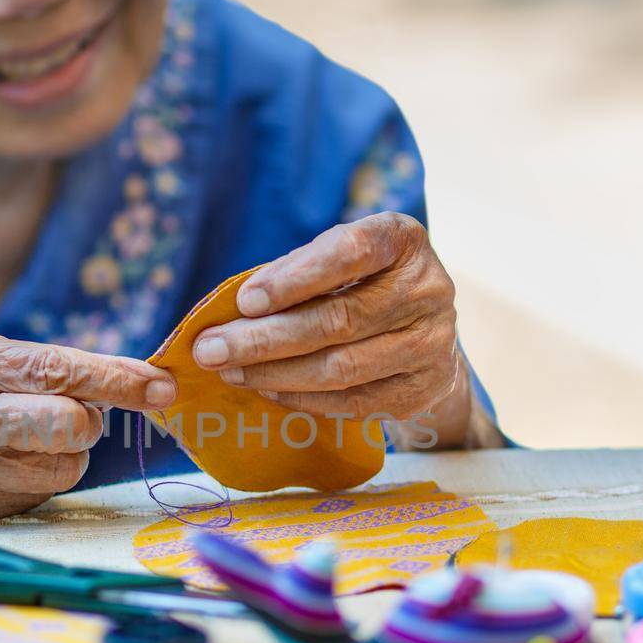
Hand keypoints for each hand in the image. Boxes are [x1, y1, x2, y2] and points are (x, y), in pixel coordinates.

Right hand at [0, 327, 175, 547]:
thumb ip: (28, 363)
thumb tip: (118, 381)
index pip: (56, 372)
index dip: (118, 379)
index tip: (162, 386)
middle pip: (71, 428)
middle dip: (87, 422)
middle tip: (71, 415)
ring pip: (63, 470)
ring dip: (63, 454)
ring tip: (20, 438)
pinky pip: (36, 497)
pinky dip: (32, 480)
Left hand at [189, 212, 470, 440]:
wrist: (425, 333)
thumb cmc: (363, 285)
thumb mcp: (338, 262)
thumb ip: (296, 275)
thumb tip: (229, 313)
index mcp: (402, 241)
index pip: (351, 252)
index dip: (294, 277)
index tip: (244, 301)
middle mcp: (427, 289)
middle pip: (338, 319)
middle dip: (264, 338)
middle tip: (211, 349)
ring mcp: (431, 343)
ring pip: (341, 367)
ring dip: (274, 373)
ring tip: (229, 371)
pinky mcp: (423, 389)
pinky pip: (352, 402)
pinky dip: (301, 398)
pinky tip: (267, 389)